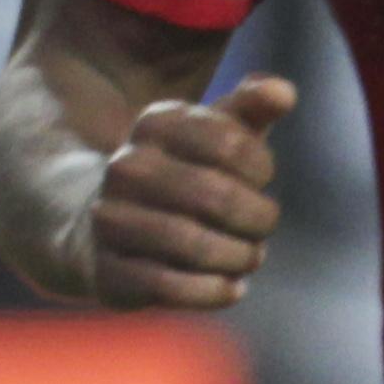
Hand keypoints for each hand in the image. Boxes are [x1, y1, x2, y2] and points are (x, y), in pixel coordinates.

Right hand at [43, 77, 296, 311]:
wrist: (99, 225)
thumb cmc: (180, 176)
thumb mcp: (212, 136)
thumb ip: (250, 109)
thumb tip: (284, 91)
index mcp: (153, 125)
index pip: (229, 142)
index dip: (260, 167)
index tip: (259, 180)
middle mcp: (125, 169)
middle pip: (216, 195)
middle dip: (257, 219)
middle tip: (262, 228)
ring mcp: (110, 220)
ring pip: (193, 244)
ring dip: (238, 257)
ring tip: (247, 258)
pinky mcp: (107, 271)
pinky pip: (170, 287)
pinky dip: (212, 292)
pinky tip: (230, 287)